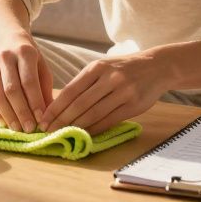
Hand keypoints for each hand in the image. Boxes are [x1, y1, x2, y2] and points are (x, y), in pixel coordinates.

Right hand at [0, 30, 53, 133]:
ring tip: (17, 128)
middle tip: (29, 129)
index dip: (34, 102)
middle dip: (21, 112)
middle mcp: (5, 58)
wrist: (6, 40)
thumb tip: (48, 115)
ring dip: (7, 115)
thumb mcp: (42, 67)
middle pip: (11, 90)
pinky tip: (4, 122)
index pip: (28, 81)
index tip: (40, 119)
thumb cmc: (29, 59)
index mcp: (24, 53)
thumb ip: (45, 89)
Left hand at [38, 52, 168, 136]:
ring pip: (93, 114)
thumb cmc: (124, 68)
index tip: (43, 119)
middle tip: (48, 131)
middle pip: (79, 104)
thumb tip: (60, 104)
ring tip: (63, 134)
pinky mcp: (133, 105)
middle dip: (61, 120)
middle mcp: (109, 78)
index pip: (70, 90)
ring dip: (76, 127)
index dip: (55, 107)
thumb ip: (85, 83)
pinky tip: (84, 135)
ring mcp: (123, 92)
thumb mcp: (103, 67)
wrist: (157, 66)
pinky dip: (94, 129)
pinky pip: (109, 121)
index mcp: (97, 67)